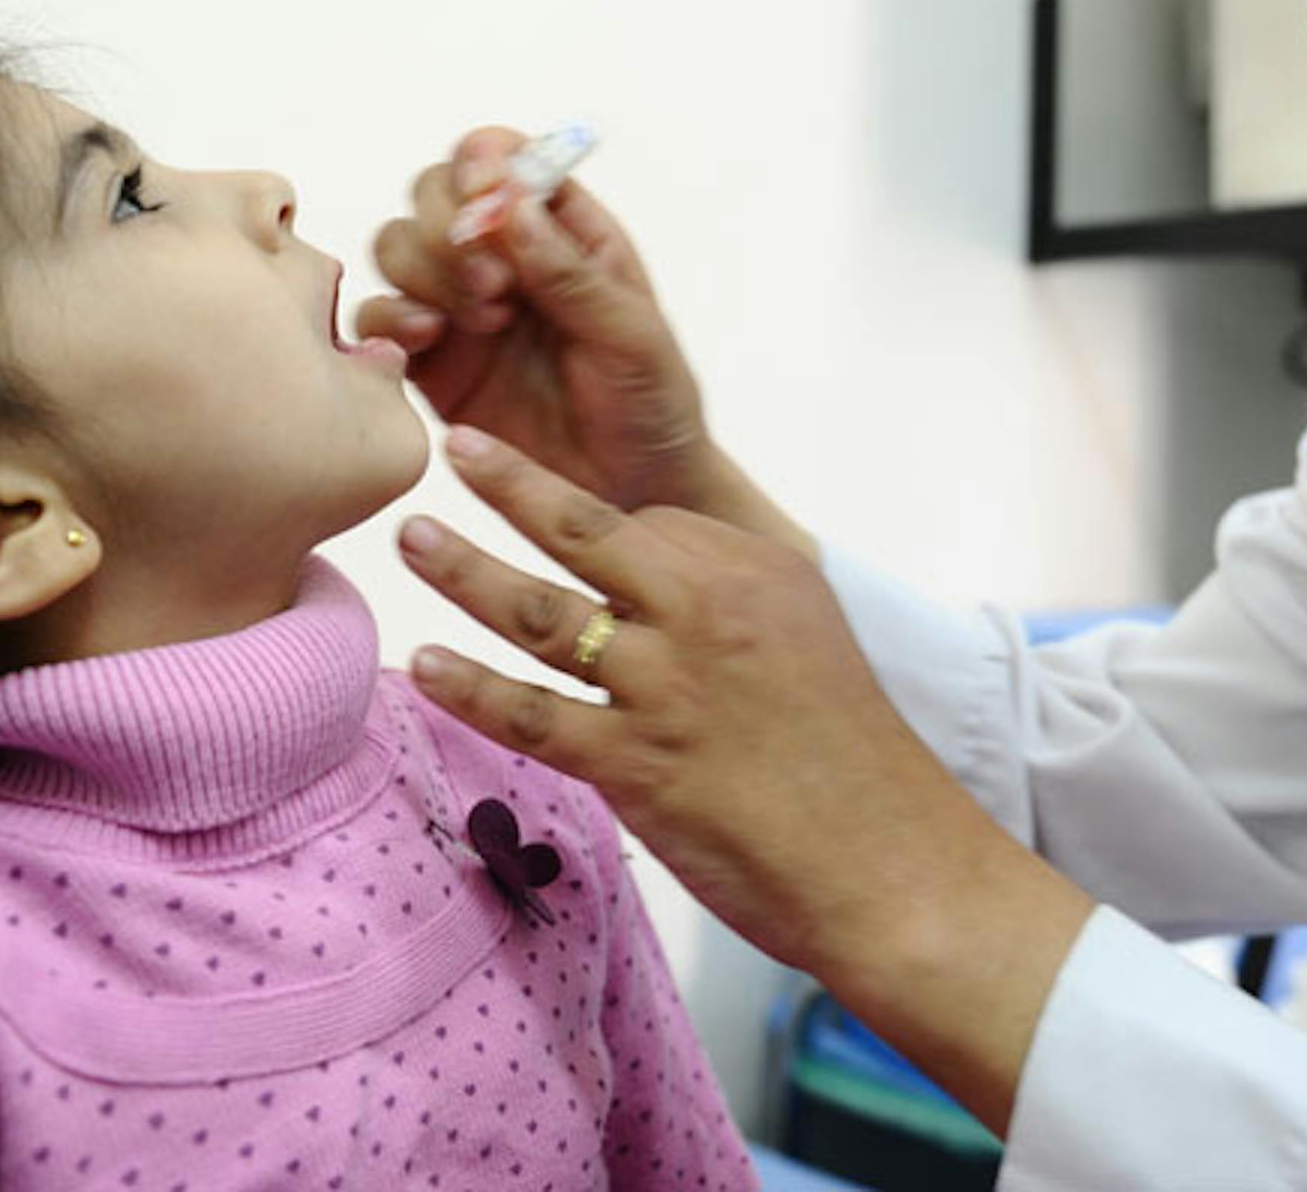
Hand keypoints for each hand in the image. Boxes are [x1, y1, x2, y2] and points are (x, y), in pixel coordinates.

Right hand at [362, 129, 798, 544]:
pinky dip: (390, 318)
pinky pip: (379, 318)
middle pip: (435, 193)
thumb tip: (513, 203)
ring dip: (424, 269)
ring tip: (482, 319)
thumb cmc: (651, 405)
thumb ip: (571, 272)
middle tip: (492, 284)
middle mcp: (504, 256)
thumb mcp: (631, 335)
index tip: (486, 202)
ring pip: (398, 245)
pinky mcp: (429, 363)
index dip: (481, 165)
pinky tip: (427, 342)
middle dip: (448, 226)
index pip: (501, 158)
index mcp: (563, 229)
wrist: (632, 494)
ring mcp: (460, 307)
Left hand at [398, 426, 1092, 1132]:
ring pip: (541, 612)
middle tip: (451, 440)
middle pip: (584, 530)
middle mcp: (708, 610)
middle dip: (509, 482)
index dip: (578, 502)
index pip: (645, 518)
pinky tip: (427, 666)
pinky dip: (472, 688)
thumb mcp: (809, 639)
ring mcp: (669, 687)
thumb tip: (654, 578)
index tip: (521, 471)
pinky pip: (535, 716)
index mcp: (753, 570)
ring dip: (465, 570)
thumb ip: (732, 600)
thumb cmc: (854, 761)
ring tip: (411, 537)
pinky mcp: (640, 766)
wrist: (895, 865)